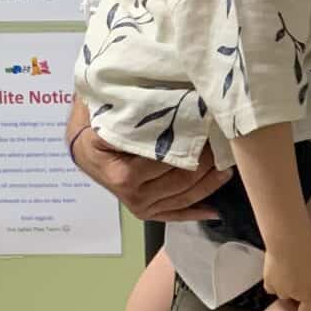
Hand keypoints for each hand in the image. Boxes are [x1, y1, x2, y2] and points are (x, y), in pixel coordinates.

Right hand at [72, 121, 230, 223]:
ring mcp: (139, 206)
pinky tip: (215, 209)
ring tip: (227, 160)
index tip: (211, 121)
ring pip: (187, 195)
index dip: (194, 139)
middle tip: (223, 137)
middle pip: (184, 178)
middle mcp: (131, 194)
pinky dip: (197, 210)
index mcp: (122, 172)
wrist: (82, 146)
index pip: (170, 158)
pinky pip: (177, 214)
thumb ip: (138, 108)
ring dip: (210, 179)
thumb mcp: (110, 110)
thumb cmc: (97, 122)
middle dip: (207, 158)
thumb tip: (177, 97)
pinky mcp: (147, 212)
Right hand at [262, 235, 310, 310]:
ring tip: (293, 270)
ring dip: (287, 286)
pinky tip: (281, 269)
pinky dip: (275, 281)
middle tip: (304, 276)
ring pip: (283, 293)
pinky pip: (271, 286)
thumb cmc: (310, 249)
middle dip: (299, 292)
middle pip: (296, 301)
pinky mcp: (268, 280)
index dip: (309, 307)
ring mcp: (280, 289)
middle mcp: (295, 295)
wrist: (288, 239)